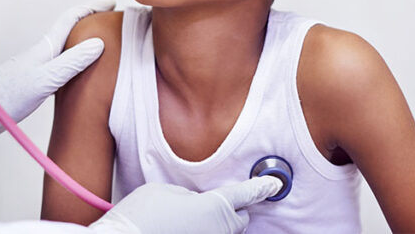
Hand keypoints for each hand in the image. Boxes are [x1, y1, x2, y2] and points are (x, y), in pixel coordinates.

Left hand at [0, 0, 113, 142]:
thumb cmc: (8, 98)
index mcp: (45, 49)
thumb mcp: (45, 80)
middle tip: (111, 20)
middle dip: (90, 21)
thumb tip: (98, 43)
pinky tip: (77, 73)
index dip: (92, 8)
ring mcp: (36, 67)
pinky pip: (60, 63)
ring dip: (83, 41)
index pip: (71, 19)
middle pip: (69, 29)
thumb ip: (71, 63)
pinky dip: (74, 59)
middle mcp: (41, 54)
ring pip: (65, 47)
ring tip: (102, 44)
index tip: (112, 2)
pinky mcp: (32, 81)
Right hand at [89, 177, 281, 233]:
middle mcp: (217, 231)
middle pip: (239, 219)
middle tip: (214, 204)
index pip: (244, 194)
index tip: (274, 184)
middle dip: (233, 211)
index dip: (260, 188)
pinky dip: (202, 232)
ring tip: (187, 219)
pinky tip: (180, 228)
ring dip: (213, 225)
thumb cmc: (141, 217)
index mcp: (213, 207)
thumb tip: (195, 202)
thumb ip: (189, 194)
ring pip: (222, 233)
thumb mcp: (165, 191)